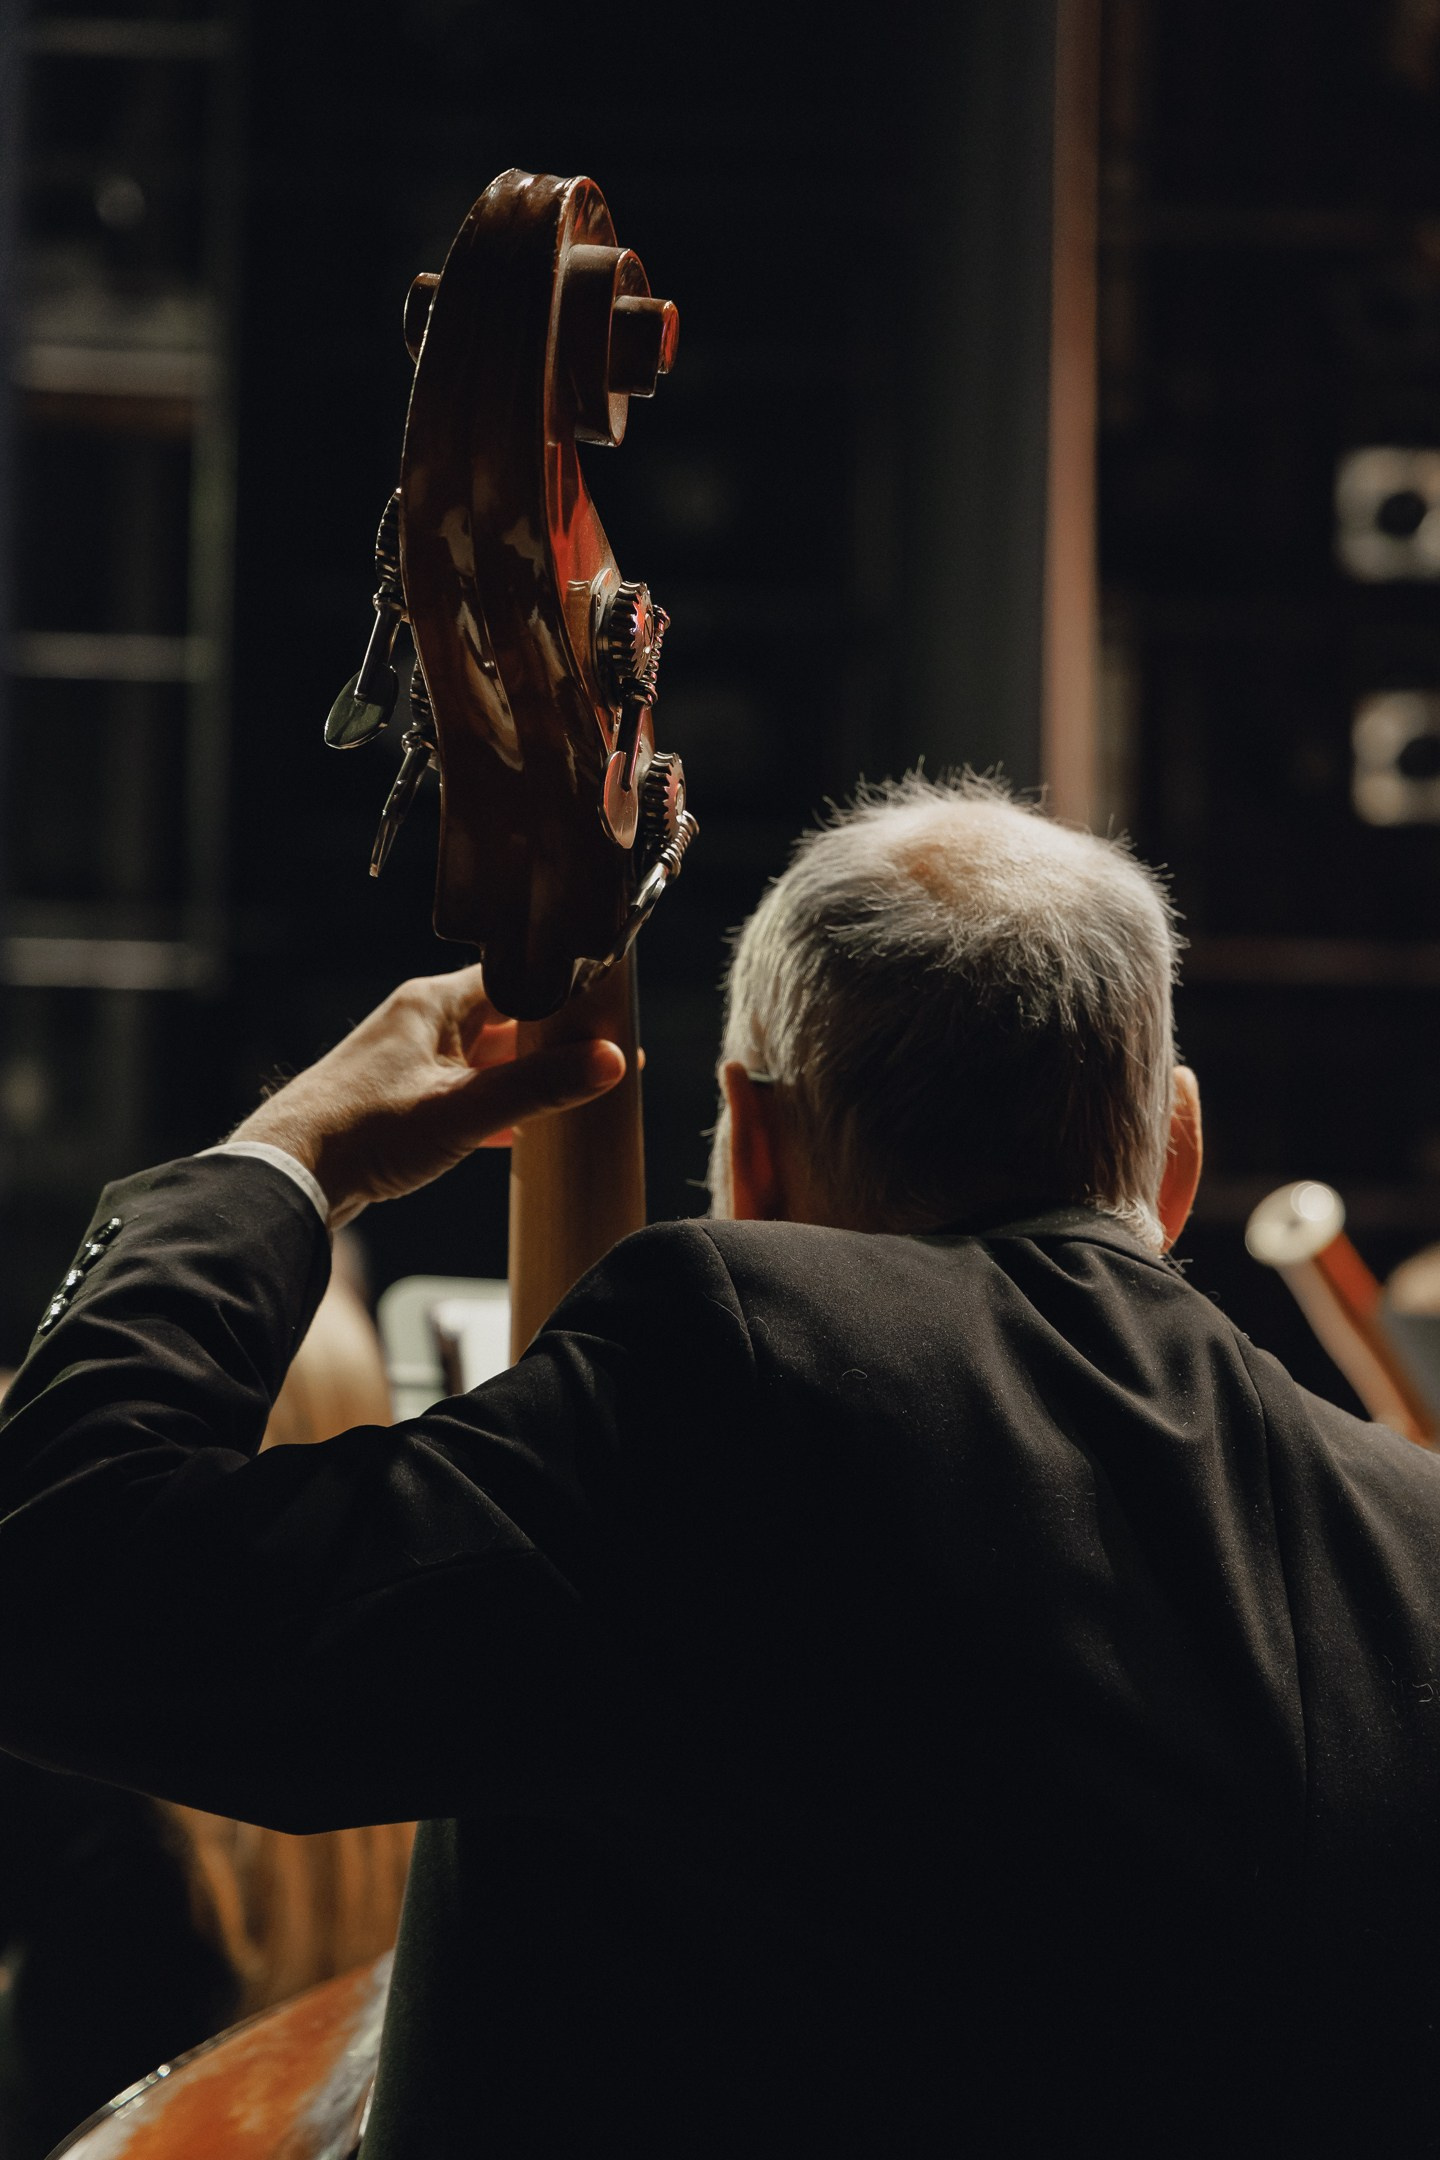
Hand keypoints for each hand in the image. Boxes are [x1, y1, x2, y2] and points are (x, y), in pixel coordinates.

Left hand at [228, 964, 625, 1226]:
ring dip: (526, 1077)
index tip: (608, 1006)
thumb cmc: (363, 1131)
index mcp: (433, 1003)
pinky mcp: (402, 1103)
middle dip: (553, 1039)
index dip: (564, 989)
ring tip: (577, 1090)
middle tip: (606, 1052)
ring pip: (486, 1061)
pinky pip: (465, 1095)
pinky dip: (496, 1109)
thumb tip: (610, 1061)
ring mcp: (410, 1064)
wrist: (288, 1177)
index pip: (515, 974)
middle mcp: (421, 1023)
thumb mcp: (464, 1109)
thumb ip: (539, 1086)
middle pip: (506, 1019)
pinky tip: (521, 1133)